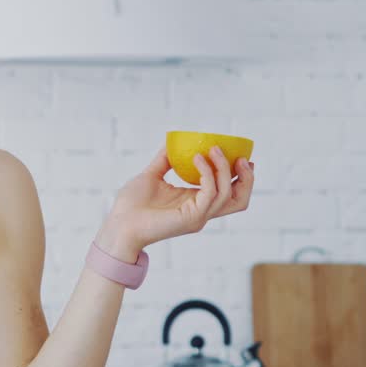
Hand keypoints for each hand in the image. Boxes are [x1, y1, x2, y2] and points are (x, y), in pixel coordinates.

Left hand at [101, 143, 254, 255]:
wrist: (118, 223)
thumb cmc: (131, 204)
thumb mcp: (152, 175)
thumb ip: (164, 160)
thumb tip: (172, 143)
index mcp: (195, 202)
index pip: (228, 192)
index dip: (241, 178)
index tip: (242, 157)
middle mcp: (202, 211)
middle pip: (239, 200)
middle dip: (246, 179)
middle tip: (241, 158)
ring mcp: (198, 216)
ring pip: (229, 195)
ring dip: (225, 169)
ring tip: (214, 149)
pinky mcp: (191, 218)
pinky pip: (210, 193)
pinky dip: (208, 173)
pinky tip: (197, 158)